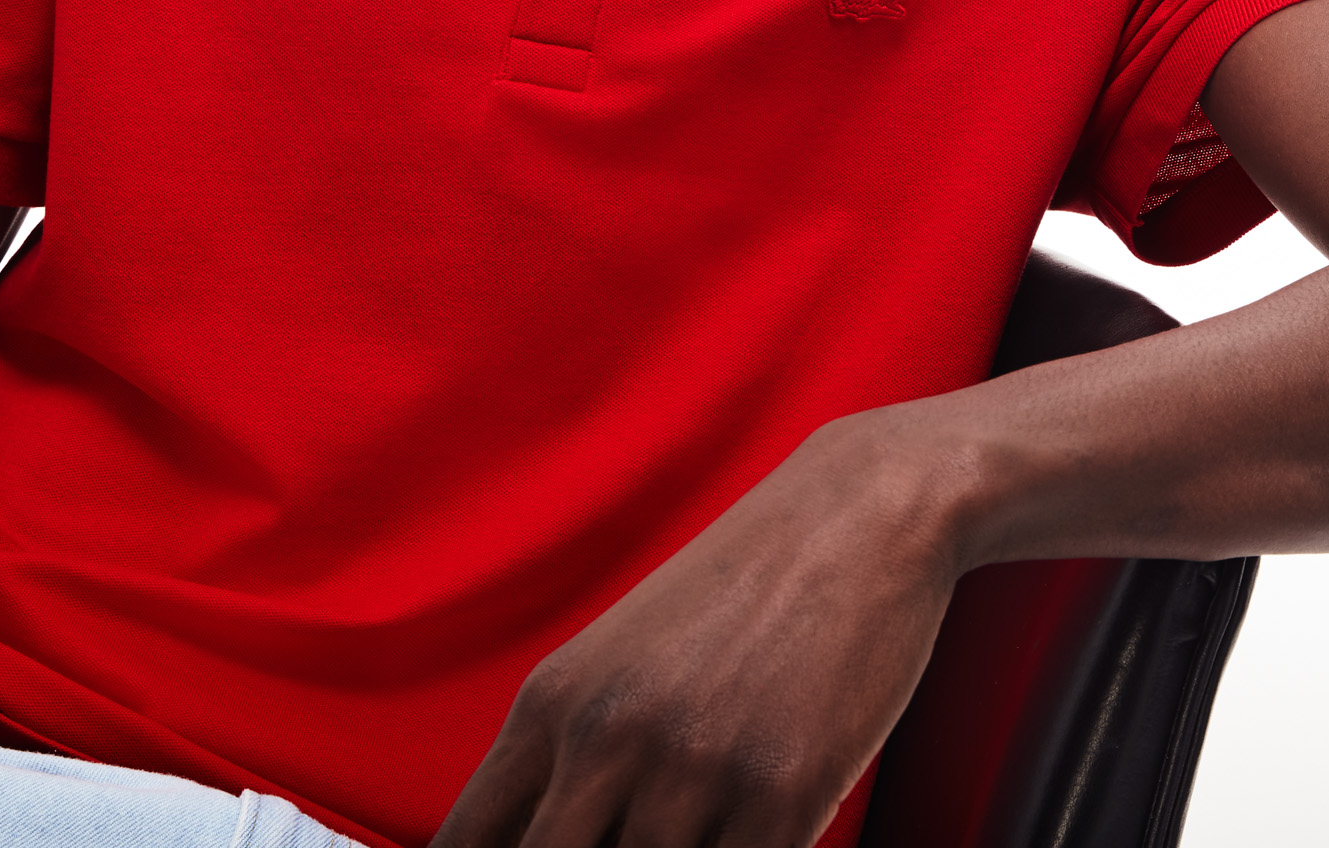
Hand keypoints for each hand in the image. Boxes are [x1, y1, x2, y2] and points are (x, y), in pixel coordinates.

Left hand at [430, 416, 957, 847]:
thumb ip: (571, 752)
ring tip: (699, 826)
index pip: (472, 840)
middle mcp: (609, 736)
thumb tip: (541, 835)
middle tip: (625, 843)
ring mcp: (692, 768)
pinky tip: (751, 839)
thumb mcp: (626, 657)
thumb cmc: (742, 589)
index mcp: (554, 700)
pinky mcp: (783, 794)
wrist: (857, 514)